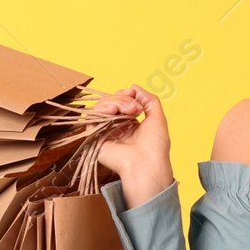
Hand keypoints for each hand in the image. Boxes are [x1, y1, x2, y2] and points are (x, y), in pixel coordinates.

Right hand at [91, 85, 175, 206]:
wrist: (146, 163)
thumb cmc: (155, 145)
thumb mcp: (158, 117)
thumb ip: (149, 99)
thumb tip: (134, 87)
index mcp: (131, 123)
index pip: (121, 101)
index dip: (126, 95)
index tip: (135, 97)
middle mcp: (117, 127)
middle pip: (110, 102)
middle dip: (122, 99)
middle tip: (135, 108)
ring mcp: (106, 131)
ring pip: (101, 107)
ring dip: (114, 102)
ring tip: (126, 111)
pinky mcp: (96, 137)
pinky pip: (91, 117)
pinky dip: (101, 109)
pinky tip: (113, 112)